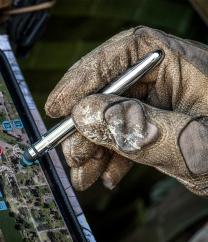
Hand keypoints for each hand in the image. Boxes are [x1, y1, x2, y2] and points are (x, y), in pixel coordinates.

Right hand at [45, 26, 207, 196]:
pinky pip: (126, 136)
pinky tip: (106, 177)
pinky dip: (113, 158)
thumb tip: (85, 115)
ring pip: (112, 119)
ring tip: (83, 176)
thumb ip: (139, 129)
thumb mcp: (195, 145)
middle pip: (109, 92)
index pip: (120, 55)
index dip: (81, 78)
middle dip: (86, 128)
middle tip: (71, 154)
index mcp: (179, 64)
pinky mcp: (158, 126)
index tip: (57, 107)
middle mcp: (165, 80)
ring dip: (94, 149)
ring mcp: (160, 104)